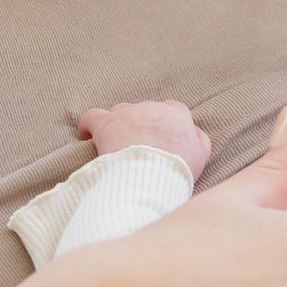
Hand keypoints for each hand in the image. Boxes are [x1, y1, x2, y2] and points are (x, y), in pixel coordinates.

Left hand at [79, 100, 211, 178]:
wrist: (150, 178)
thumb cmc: (176, 171)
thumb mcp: (200, 157)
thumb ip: (200, 139)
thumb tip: (194, 130)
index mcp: (176, 115)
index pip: (172, 109)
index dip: (164, 122)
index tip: (160, 136)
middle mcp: (152, 109)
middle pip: (144, 110)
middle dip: (140, 124)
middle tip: (137, 146)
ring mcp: (128, 114)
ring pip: (120, 112)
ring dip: (119, 125)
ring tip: (116, 145)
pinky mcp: (106, 124)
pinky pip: (91, 117)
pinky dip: (88, 125)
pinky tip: (86, 134)